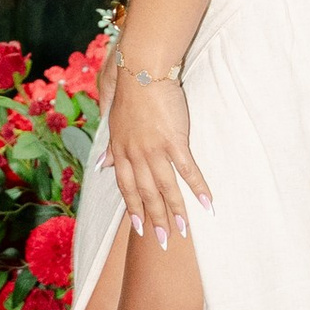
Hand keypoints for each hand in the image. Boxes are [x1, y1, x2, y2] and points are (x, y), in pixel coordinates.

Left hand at [105, 70, 209, 249]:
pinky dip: (197, 188)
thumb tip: (102, 165)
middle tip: (162, 240)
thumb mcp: (112, 118)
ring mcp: (154, 149)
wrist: (142, 69)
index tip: (139, 226)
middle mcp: (135, 153)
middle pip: (145, 193)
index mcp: (120, 149)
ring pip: (165, 187)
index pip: (126, 186)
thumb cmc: (128, 87)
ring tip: (182, 231)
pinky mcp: (174, 140)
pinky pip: (187, 170)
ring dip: (174, 211)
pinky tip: (206, 203)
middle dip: (154, 218)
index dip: (133, 208)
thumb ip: (110, 145)